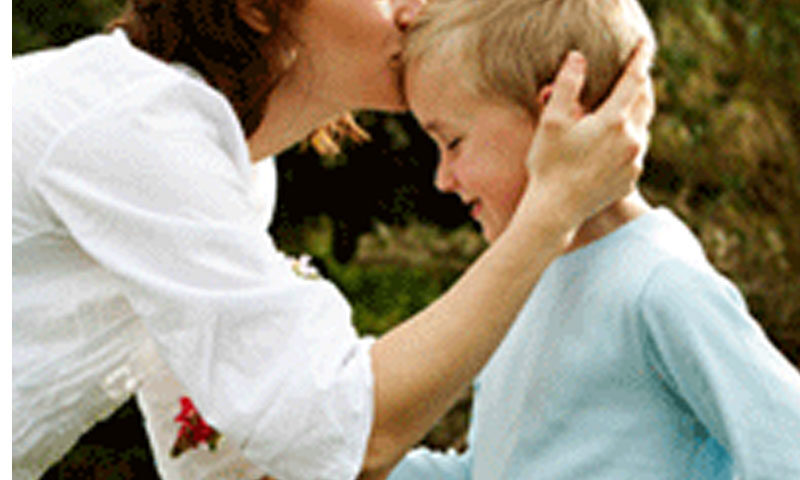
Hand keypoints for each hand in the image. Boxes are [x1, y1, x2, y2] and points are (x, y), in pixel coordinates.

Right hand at [524, 39, 654, 228]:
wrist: (555, 210)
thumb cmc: (549, 164)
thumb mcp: (552, 120)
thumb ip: (567, 86)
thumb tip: (578, 58)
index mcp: (614, 121)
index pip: (634, 80)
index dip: (640, 59)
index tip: (644, 46)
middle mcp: (632, 140)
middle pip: (645, 102)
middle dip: (641, 86)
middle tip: (636, 74)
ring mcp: (634, 162)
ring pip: (642, 129)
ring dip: (634, 116)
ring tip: (622, 109)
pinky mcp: (630, 179)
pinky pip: (636, 152)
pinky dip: (629, 141)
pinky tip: (613, 143)